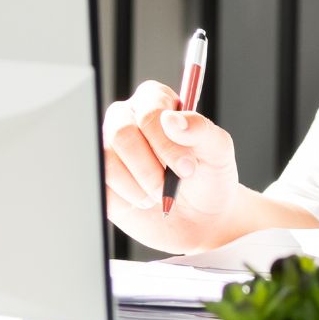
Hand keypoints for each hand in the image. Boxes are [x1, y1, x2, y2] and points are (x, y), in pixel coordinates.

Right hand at [101, 80, 239, 253]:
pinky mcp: (101, 172)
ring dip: (138, 186)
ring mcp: (110, 145)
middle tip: (168, 187)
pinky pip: (100, 181)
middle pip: (122, 133)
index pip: (149, 113)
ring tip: (157, 194)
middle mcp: (128, 117)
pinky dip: (125, 197)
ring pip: (108, 160)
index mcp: (156, 101)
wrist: (199, 218)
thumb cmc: (208, 177)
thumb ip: (200, 129)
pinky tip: (141, 199)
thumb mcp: (218, 150)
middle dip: (149, 169)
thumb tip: (172, 120)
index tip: (186, 167)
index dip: (165, 143)